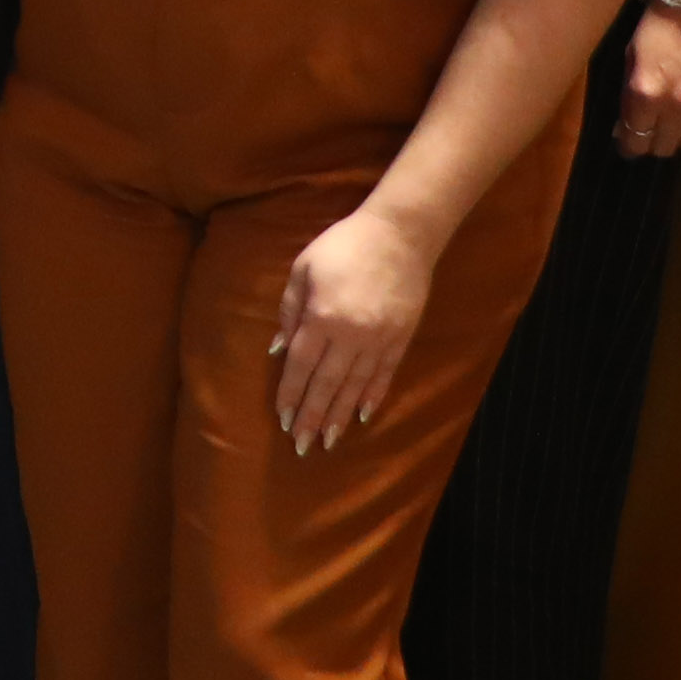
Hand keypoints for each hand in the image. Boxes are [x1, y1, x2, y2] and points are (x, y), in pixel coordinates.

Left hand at [269, 200, 435, 453]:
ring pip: (356, 386)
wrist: (400, 234)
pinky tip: (363, 416)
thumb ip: (289, 311)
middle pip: (328, 384)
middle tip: (301, 445)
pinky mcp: (402, 338)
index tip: (281, 418)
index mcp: (322, 318)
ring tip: (328, 440)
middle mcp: (351, 335)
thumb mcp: (303, 270)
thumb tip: (279, 351)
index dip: (290, 394)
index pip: (301, 366)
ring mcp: (380, 339)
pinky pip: (384, 375)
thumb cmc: (342, 246)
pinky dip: (372, 397)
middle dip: (313, 416)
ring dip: (340, 415)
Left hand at [613, 0, 680, 159]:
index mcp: (644, 95)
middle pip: (663, 148)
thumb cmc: (658, 24)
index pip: (634, 143)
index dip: (628, 145)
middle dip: (653, 143)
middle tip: (651, 131)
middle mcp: (676, 106)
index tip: (627, 141)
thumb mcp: (630, 57)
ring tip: (678, 126)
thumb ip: (630, 93)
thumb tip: (626, 123)